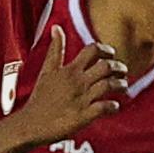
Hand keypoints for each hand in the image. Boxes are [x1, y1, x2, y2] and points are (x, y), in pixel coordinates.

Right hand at [6, 26, 124, 144]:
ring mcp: (82, 99)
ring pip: (109, 85)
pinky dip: (114, 106)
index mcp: (69, 70)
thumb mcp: (46, 70)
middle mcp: (77, 82)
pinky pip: (105, 107)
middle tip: (122, 71)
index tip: (111, 55)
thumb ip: (55, 49)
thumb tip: (56, 28)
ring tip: (123, 87)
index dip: (106, 50)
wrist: (31, 124)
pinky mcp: (84, 116)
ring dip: (121, 85)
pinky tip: (114, 106)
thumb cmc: (40, 98)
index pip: (93, 50)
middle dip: (119, 67)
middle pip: (106, 66)